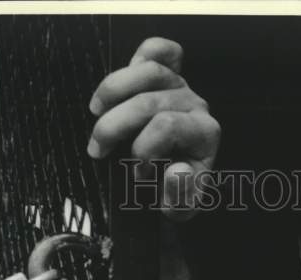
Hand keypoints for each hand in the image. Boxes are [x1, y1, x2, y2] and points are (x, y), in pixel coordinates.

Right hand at [87, 37, 219, 220]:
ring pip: (148, 70)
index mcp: (205, 134)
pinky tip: (120, 81)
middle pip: (148, 101)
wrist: (177, 182)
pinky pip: (159, 50)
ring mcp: (182, 86)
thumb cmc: (177, 192)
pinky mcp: (169, 74)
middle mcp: (196, 105)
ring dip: (112, 90)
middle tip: (97, 150)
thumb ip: (180, 195)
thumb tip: (175, 170)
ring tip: (95, 113)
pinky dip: (140, 56)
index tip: (135, 173)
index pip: (167, 126)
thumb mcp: (181, 208)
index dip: (143, 148)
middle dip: (115, 127)